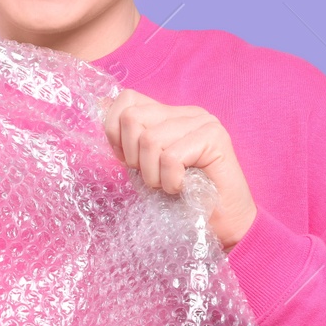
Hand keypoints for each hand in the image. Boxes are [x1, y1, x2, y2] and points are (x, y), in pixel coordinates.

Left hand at [103, 89, 257, 250]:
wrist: (224, 226)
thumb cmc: (183, 200)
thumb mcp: (146, 167)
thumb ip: (130, 142)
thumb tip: (101, 111)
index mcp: (170, 114)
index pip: (127, 100)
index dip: (116, 133)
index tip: (129, 162)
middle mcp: (187, 112)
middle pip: (132, 118)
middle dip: (134, 157)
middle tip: (154, 178)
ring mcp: (203, 122)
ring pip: (150, 140)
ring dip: (153, 175)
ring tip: (170, 186)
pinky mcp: (214, 138)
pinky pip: (170, 158)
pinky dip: (170, 182)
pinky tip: (184, 189)